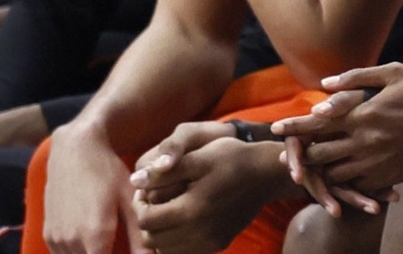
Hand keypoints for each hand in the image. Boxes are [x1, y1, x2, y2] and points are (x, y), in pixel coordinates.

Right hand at [43, 123, 146, 253]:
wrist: (74, 150)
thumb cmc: (108, 171)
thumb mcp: (129, 198)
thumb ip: (139, 234)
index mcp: (95, 235)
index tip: (129, 252)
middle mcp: (71, 241)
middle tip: (122, 246)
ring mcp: (56, 239)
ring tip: (110, 242)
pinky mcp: (48, 235)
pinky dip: (79, 253)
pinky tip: (93, 241)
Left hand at [131, 136, 285, 253]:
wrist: (267, 173)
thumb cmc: (233, 159)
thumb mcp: (199, 157)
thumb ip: (164, 172)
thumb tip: (134, 181)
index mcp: (190, 210)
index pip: (145, 220)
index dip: (140, 204)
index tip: (148, 190)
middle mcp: (199, 233)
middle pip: (152, 239)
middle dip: (148, 220)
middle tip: (155, 200)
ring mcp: (210, 242)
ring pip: (166, 250)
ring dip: (161, 233)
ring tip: (168, 210)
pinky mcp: (219, 244)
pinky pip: (185, 251)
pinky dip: (177, 240)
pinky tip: (184, 219)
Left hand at [272, 63, 402, 197]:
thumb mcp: (394, 73)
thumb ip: (357, 76)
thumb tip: (325, 84)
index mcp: (363, 114)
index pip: (318, 122)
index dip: (293, 126)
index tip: (274, 127)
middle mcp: (365, 140)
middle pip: (320, 152)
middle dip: (300, 153)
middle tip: (287, 153)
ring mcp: (377, 161)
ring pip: (336, 173)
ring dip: (321, 170)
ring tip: (310, 168)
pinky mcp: (390, 176)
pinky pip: (359, 184)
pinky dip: (346, 183)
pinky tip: (340, 179)